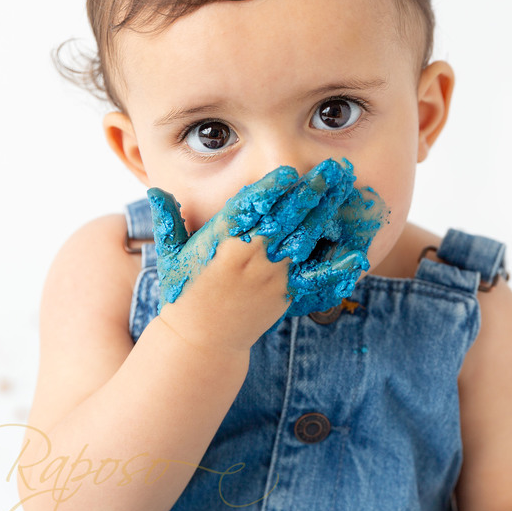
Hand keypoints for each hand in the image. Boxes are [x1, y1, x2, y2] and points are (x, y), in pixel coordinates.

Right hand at [147, 159, 386, 341]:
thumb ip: (168, 219)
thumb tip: (156, 189)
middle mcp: (250, 256)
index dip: (271, 190)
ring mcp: (271, 276)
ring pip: (304, 239)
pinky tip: (356, 252)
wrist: (200, 340)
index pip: (250, 208)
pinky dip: (336, 266)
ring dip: (325, 212)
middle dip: (310, 192)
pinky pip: (316, 278)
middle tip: (332, 170)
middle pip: (285, 218)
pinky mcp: (286, 295)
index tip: (289, 172)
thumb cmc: (184, 291)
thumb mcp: (170, 253)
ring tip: (343, 190)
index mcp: (222, 241)